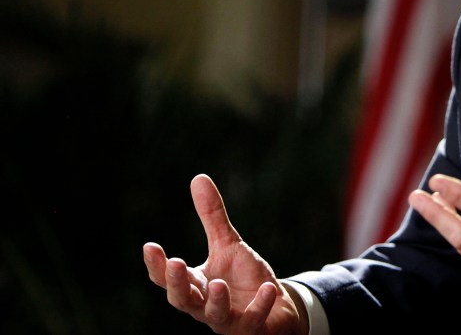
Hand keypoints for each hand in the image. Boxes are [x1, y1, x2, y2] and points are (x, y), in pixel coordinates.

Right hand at [143, 174, 305, 334]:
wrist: (274, 307)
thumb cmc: (242, 278)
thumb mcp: (227, 244)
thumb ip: (212, 216)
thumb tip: (198, 178)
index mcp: (195, 284)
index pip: (169, 277)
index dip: (157, 264)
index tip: (150, 246)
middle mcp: (205, 305)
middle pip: (183, 299)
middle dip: (177, 284)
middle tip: (175, 263)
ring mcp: (227, 319)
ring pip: (214, 315)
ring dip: (215, 301)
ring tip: (218, 285)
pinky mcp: (251, 327)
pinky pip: (254, 319)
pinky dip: (260, 305)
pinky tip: (269, 288)